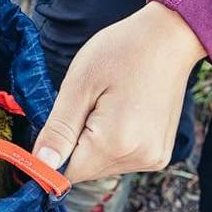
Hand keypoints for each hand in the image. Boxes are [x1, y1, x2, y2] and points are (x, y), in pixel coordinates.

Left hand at [33, 2, 206, 182]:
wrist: (169, 38)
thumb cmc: (121, 51)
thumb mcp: (79, 84)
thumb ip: (59, 130)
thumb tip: (42, 165)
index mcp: (115, 143)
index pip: (66, 173)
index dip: (53, 153)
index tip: (59, 122)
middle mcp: (139, 158)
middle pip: (85, 171)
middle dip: (76, 144)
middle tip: (88, 104)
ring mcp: (153, 158)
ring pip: (102, 166)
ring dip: (94, 144)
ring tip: (109, 105)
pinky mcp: (160, 154)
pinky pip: (122, 159)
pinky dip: (113, 143)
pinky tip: (122, 114)